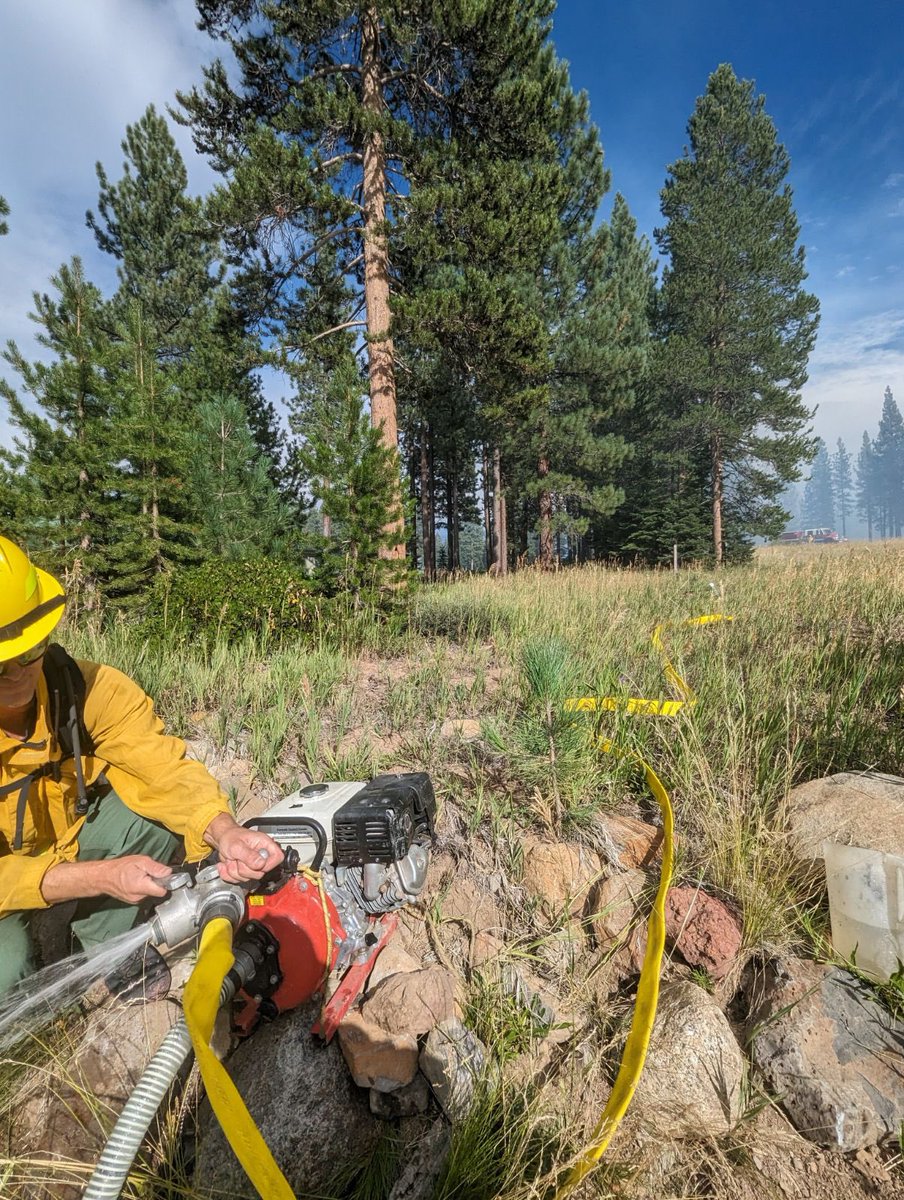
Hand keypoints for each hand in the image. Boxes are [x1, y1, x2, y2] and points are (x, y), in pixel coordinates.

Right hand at [41, 856, 172, 904]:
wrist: (103, 877)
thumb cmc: (120, 867)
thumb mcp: (140, 861)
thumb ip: (155, 868)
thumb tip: (169, 872)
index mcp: (141, 886)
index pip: (162, 891)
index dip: (167, 883)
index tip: (167, 877)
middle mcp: (139, 897)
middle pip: (157, 891)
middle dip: (157, 882)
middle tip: (150, 872)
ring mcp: (135, 900)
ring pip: (151, 893)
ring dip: (150, 885)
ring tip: (142, 875)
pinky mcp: (132, 901)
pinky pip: (144, 894)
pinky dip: (144, 887)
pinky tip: (137, 881)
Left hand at [203, 813, 283, 883]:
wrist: (222, 839)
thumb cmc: (231, 837)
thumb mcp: (237, 845)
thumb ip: (249, 855)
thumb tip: (260, 864)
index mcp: (264, 844)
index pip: (278, 857)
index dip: (269, 864)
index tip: (257, 865)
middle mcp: (261, 856)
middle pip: (260, 873)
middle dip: (244, 869)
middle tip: (237, 858)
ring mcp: (253, 865)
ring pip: (248, 878)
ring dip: (234, 871)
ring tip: (232, 859)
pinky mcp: (245, 872)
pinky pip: (238, 880)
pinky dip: (229, 875)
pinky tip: (228, 864)